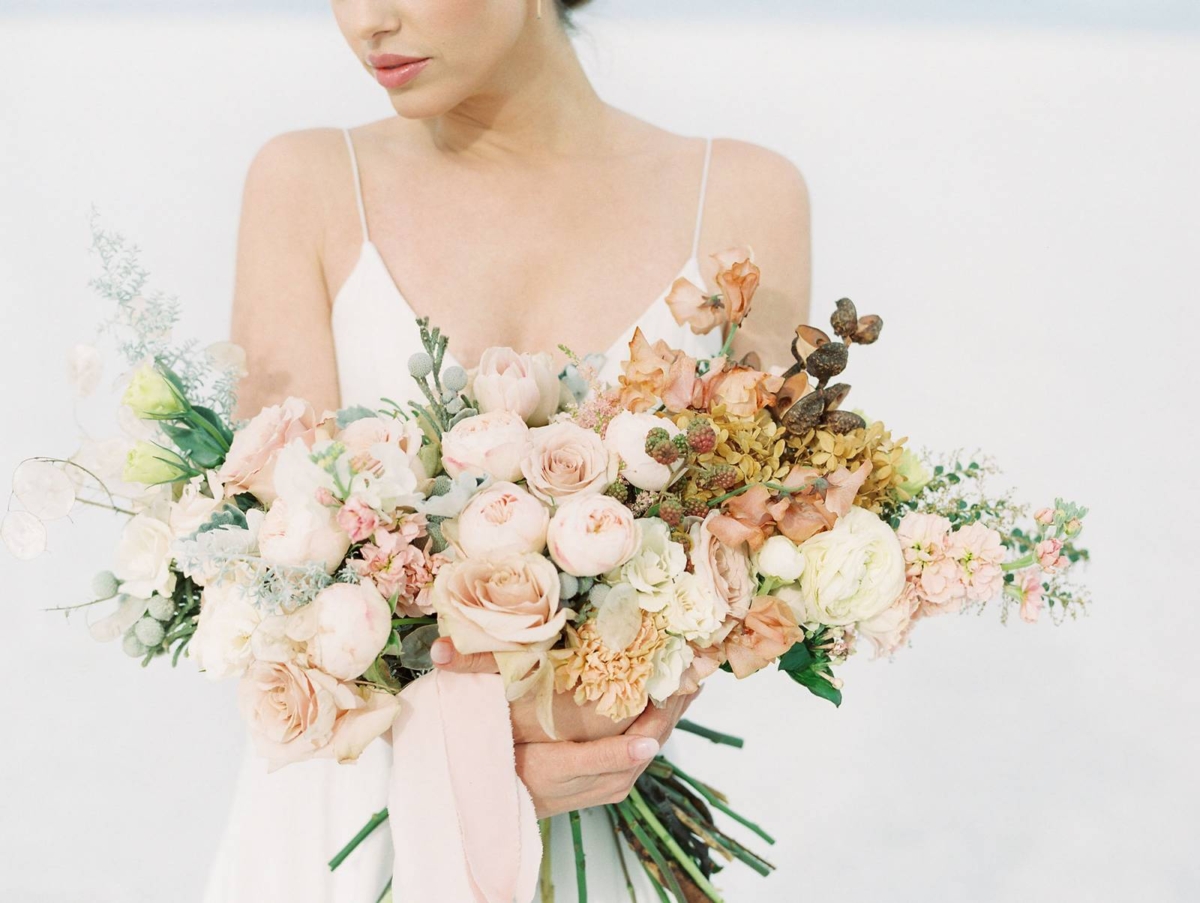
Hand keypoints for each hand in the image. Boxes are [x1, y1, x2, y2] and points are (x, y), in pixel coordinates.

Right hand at [431, 637, 700, 817]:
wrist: (500, 800)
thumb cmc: (527, 778)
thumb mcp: (563, 766)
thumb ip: (606, 757)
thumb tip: (650, 745)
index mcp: (618, 774)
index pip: (656, 729)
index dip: (672, 699)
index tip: (686, 667)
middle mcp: (621, 777)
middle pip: (658, 732)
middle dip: (675, 701)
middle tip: (692, 665)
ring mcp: (611, 775)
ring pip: (648, 735)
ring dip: (664, 708)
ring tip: (678, 679)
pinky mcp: (599, 771)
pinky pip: (633, 739)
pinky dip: (645, 716)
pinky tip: (644, 701)